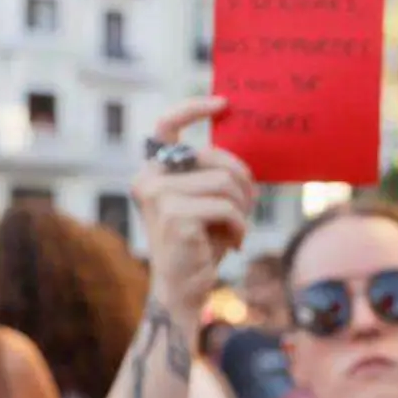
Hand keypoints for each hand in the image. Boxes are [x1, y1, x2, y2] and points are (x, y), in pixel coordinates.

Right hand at [134, 97, 256, 320]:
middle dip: (242, 180)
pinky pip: (226, 206)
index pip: (166, 126)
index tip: (223, 105)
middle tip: (249, 206)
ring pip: (225, 183)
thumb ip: (210, 175)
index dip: (194, 110)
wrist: (181, 292)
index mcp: (152, 173)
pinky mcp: (176, 215)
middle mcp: (149, 180)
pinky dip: (240, 226)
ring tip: (237, 228)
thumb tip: (240, 153)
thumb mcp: (204, 203)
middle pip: (214, 157)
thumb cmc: (198, 247)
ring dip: (242, 208)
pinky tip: (233, 244)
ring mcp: (159, 196)